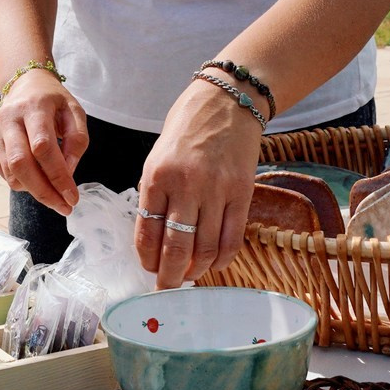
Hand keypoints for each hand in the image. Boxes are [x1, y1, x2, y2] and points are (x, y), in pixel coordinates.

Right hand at [0, 69, 87, 213]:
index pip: (43, 147)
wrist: (25, 85)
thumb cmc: (54, 101)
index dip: (58, 176)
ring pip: (12, 174)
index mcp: (34, 107)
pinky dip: (24, 183)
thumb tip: (68, 173)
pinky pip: (6, 174)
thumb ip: (77, 140)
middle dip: (44, 192)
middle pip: (21, 164)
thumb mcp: (75, 112)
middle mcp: (9, 119)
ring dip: (35, 190)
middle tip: (64, 207)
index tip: (73, 197)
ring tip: (54, 191)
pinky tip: (38, 176)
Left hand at [133, 77, 262, 287]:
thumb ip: (156, 195)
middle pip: (176, 247)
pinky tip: (214, 263)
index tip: (148, 270)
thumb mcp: (158, 156)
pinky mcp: (243, 193)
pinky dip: (222, 259)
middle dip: (169, 276)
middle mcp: (186, 185)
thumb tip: (154, 238)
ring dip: (196, 271)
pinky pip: (232, 238)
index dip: (146, 259)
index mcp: (157, 176)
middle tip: (167, 288)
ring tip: (190, 277)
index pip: (146, 231)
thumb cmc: (187, 128)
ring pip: (205, 248)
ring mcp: (217, 190)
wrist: (227, 101)